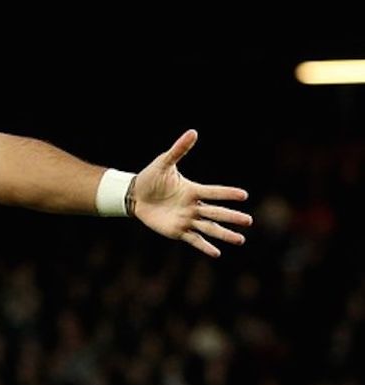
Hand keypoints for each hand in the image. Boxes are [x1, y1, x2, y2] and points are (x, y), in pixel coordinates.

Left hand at [132, 129, 252, 256]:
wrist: (134, 195)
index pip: (213, 192)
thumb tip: (193, 132)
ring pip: (209, 228)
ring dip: (224, 234)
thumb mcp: (164, 163)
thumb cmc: (150, 177)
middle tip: (249, 221)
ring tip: (240, 240)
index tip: (244, 195)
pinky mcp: (178, 231)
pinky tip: (217, 253)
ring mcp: (187, 220)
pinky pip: (193, 239)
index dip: (227, 193)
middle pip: (216, 212)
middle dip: (232, 217)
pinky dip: (204, 246)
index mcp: (192, 190)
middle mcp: (193, 206)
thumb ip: (179, 150)